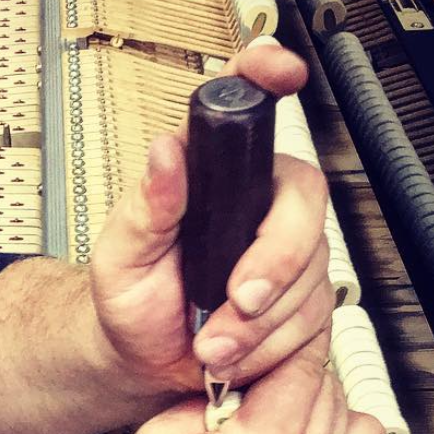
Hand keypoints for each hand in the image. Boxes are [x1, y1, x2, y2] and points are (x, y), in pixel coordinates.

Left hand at [89, 41, 333, 405]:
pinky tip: (234, 356)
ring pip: (310, 281)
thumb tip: (164, 152)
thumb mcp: (120, 254)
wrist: (139, 359)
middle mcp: (257, 207)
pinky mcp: (299, 304)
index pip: (248, 110)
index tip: (281, 74)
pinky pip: (313, 326)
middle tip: (232, 301)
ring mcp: (285, 256)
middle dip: (272, 268)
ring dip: (259, 326)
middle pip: (305, 213)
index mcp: (213, 177)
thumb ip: (145, 206)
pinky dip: (271, 352)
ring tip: (210, 343)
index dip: (268, 78)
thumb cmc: (128, 300)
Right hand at [99, 337, 383, 433]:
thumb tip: (229, 382)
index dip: (283, 348)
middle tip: (261, 381)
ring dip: (329, 409)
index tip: (269, 341)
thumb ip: (198, 400)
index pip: (301, 370)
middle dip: (299, 375)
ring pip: (361, 428)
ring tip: (286, 415)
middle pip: (333, 393)